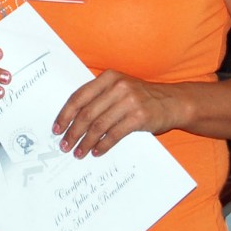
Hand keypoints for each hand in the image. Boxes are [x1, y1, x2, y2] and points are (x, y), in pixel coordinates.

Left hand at [52, 70, 177, 158]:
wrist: (174, 102)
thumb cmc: (142, 97)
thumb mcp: (120, 88)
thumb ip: (99, 97)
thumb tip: (71, 118)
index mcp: (108, 77)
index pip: (79, 97)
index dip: (65, 114)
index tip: (56, 129)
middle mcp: (117, 87)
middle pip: (86, 113)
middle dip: (72, 132)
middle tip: (64, 145)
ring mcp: (129, 101)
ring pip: (98, 125)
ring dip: (85, 142)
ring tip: (78, 153)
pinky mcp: (139, 117)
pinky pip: (114, 134)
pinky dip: (103, 145)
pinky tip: (96, 152)